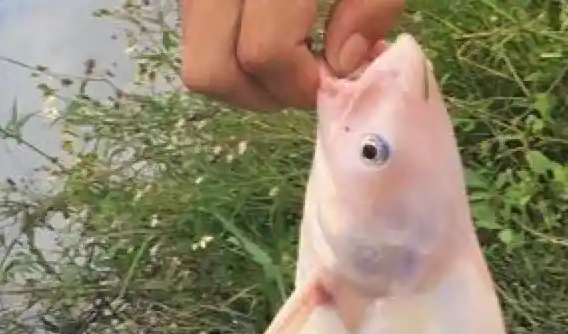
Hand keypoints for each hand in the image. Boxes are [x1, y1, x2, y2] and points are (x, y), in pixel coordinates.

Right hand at [179, 0, 404, 110]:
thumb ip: (371, 8)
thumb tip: (341, 65)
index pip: (265, 54)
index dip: (302, 81)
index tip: (335, 75)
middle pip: (211, 69)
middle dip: (262, 92)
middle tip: (303, 76)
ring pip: (197, 56)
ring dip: (244, 74)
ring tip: (288, 51)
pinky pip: (197, 32)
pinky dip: (231, 46)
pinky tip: (268, 29)